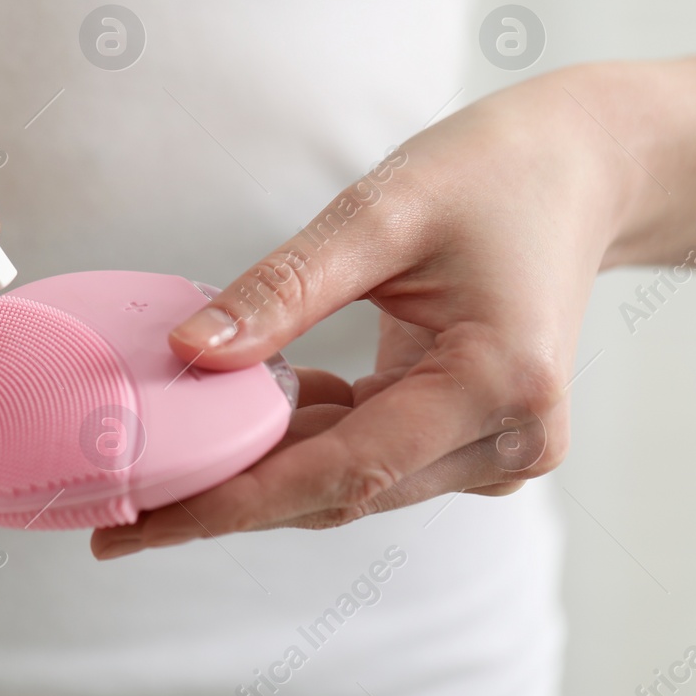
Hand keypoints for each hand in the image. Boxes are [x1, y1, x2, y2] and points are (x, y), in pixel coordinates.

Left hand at [91, 66, 642, 558]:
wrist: (578, 172)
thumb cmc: (494, 176)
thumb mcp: (380, 214)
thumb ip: (283, 290)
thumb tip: (190, 353)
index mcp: (496, 387)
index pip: (339, 471)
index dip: (231, 504)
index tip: (140, 523)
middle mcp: (503, 442)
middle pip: (337, 491)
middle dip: (224, 500)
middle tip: (117, 513)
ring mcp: (490, 448)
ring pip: (344, 481)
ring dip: (254, 470)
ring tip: (156, 467)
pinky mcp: (465, 435)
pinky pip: (362, 452)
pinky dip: (295, 438)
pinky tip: (238, 411)